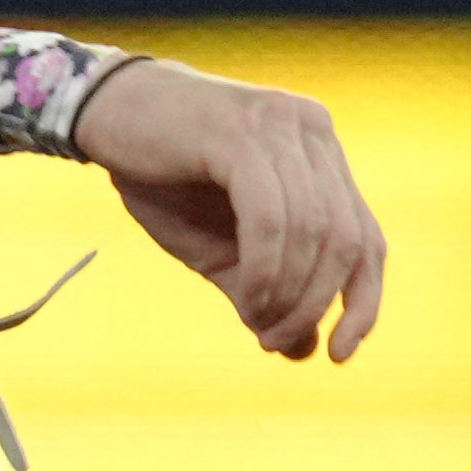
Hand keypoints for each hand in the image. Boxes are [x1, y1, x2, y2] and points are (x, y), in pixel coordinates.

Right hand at [69, 56, 386, 361]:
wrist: (103, 116)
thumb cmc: (163, 181)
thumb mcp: (222, 251)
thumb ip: (266, 293)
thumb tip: (305, 350)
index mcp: (322, 155)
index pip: (367, 239)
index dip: (363, 302)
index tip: (339, 354)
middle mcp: (313, 132)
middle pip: (346, 240)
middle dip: (315, 305)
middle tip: (274, 342)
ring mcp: (280, 126)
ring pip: (312, 231)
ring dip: (288, 293)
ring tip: (257, 324)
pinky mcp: (240, 132)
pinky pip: (271, 217)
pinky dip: (265, 268)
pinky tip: (247, 299)